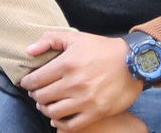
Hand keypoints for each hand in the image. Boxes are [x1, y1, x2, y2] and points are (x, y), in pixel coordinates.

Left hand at [22, 30, 144, 128]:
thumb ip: (49, 40)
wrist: (133, 62)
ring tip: (47, 104)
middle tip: (37, 92)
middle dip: (35, 95)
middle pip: (41, 97)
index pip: (35, 80)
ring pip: (52, 112)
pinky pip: (70, 125)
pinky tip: (58, 117)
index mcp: (67, 64)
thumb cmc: (102, 49)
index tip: (28, 82)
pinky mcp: (95, 112)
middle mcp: (75, 83)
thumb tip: (28, 51)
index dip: (27, 82)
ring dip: (45, 109)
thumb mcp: (76, 37)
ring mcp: (85, 100)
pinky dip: (59, 123)